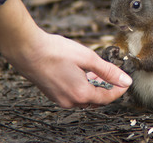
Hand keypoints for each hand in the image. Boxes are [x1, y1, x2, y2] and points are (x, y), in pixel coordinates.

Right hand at [0, 0, 131, 107]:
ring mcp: (60, 99)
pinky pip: (73, 96)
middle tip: (111, 75)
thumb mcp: (88, 58)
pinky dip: (82, 87)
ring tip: (97, 72)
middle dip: (106, 89)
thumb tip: (126, 80)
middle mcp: (70, 101)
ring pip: (84, 98)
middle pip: (96, 100)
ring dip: (94, 88)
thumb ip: (109, 71)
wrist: (27, 50)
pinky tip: (82, 74)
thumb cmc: (56, 52)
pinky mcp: (52, 94)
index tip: (125, 82)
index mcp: (81, 94)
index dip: (119, 90)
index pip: (107, 98)